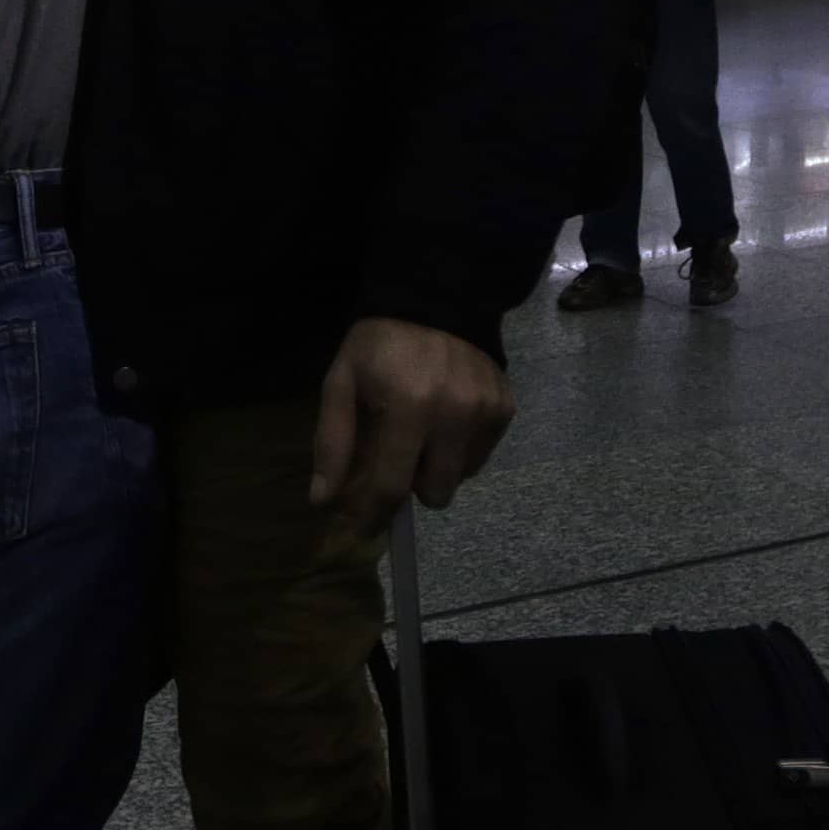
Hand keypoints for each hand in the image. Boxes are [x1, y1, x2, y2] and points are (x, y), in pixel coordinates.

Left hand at [308, 317, 513, 538]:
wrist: (438, 299)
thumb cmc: (380, 345)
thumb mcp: (341, 382)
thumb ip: (332, 442)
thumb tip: (323, 500)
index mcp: (408, 407)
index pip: (392, 485)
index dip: (373, 515)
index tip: (361, 530)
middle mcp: (454, 414)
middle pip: (435, 493)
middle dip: (412, 486)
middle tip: (397, 457)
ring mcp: (485, 412)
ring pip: (460, 478)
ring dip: (438, 467)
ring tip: (423, 430)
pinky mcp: (505, 409)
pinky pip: (480, 456)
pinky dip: (460, 449)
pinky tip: (447, 418)